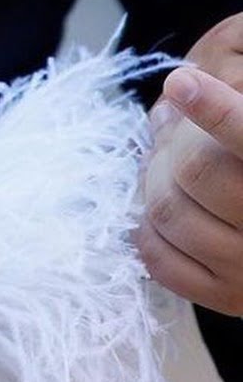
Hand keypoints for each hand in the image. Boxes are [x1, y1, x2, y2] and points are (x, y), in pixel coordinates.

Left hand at [137, 13, 242, 314]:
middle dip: (176, 141)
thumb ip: (232, 101)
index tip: (181, 83)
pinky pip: (160, 259)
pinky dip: (149, 228)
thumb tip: (183, 86)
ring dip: (155, 179)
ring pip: (168, 212)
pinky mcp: (230, 299)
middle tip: (177, 125)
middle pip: (194, 169)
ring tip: (171, 165)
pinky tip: (165, 206)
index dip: (215, 112)